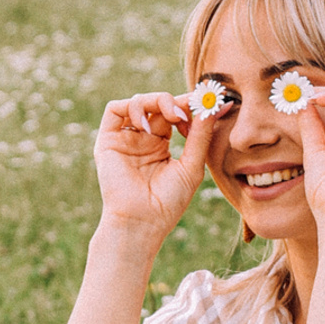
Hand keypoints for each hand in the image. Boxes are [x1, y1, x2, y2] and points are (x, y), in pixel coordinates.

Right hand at [90, 92, 212, 248]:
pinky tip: (147, 124)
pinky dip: (133, 107)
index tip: (208, 103)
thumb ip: (201, 135)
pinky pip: (115, 109)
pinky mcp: (108, 140)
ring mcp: (124, 138)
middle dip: (176, 101)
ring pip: (138, 101)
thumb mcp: (191, 166)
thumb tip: (216, 107)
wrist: (142, 222)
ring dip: (157, 101)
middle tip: (190, 110)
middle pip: (157, 104)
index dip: (189, 105)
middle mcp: (141, 138)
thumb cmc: (168, 202)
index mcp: (160, 145)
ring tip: (173, 117)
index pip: (174, 114)